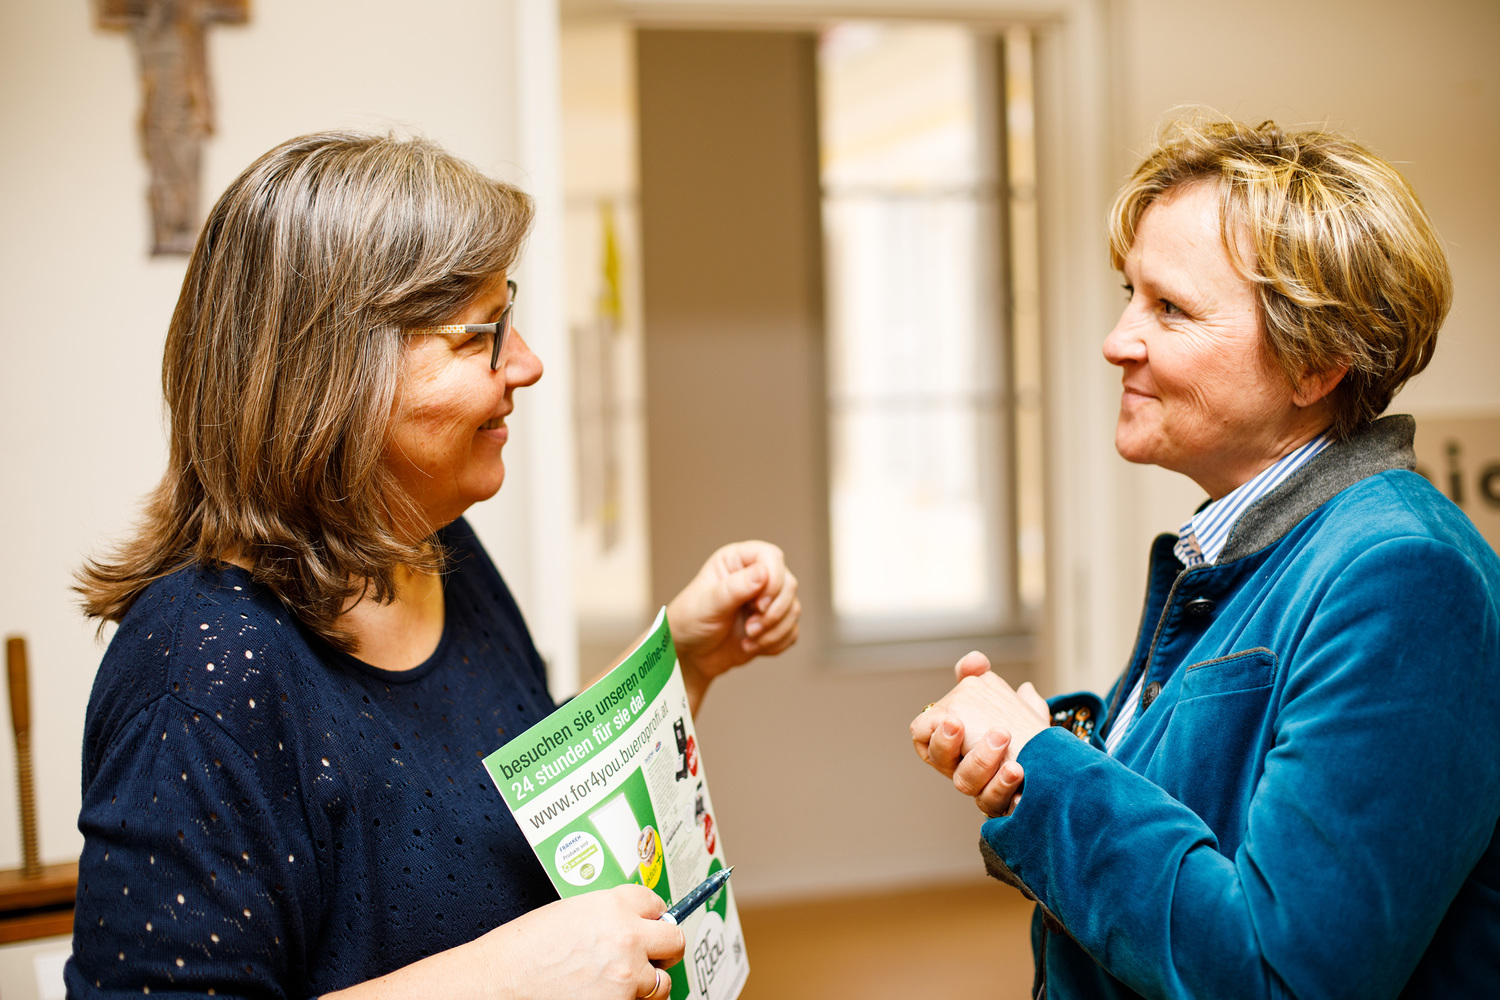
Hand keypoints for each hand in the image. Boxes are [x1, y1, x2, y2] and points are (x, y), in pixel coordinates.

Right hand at [322, 885, 682, 999]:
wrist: (494, 987)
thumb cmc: (519, 954)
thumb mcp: (567, 915)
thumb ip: (604, 915)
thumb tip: (628, 924)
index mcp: (611, 907)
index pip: (655, 903)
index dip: (649, 916)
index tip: (648, 923)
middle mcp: (626, 939)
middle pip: (674, 940)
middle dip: (661, 948)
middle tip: (648, 956)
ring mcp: (627, 978)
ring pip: (663, 982)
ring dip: (646, 983)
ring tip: (617, 984)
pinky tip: (606, 997)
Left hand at [667, 541, 799, 711]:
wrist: (689, 655)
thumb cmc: (689, 622)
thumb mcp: (708, 604)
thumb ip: (734, 588)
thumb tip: (762, 573)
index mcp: (737, 561)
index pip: (771, 557)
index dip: (773, 580)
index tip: (759, 605)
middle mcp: (755, 577)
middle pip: (788, 584)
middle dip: (773, 612)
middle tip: (750, 628)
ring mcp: (766, 601)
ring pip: (793, 610)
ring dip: (773, 631)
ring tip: (748, 638)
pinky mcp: (772, 624)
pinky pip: (791, 632)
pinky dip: (775, 643)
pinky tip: (751, 646)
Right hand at [911, 652, 1050, 816]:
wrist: (1055, 759)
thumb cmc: (1019, 726)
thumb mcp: (999, 696)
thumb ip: (978, 676)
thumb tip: (974, 660)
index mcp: (953, 740)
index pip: (925, 738)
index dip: (935, 732)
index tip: (953, 720)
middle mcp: (960, 764)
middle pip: (941, 760)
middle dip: (953, 743)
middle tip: (971, 724)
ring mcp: (980, 787)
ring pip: (964, 782)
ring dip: (982, 758)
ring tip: (1004, 737)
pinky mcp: (999, 804)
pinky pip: (990, 803)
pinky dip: (1002, 785)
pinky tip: (1018, 768)